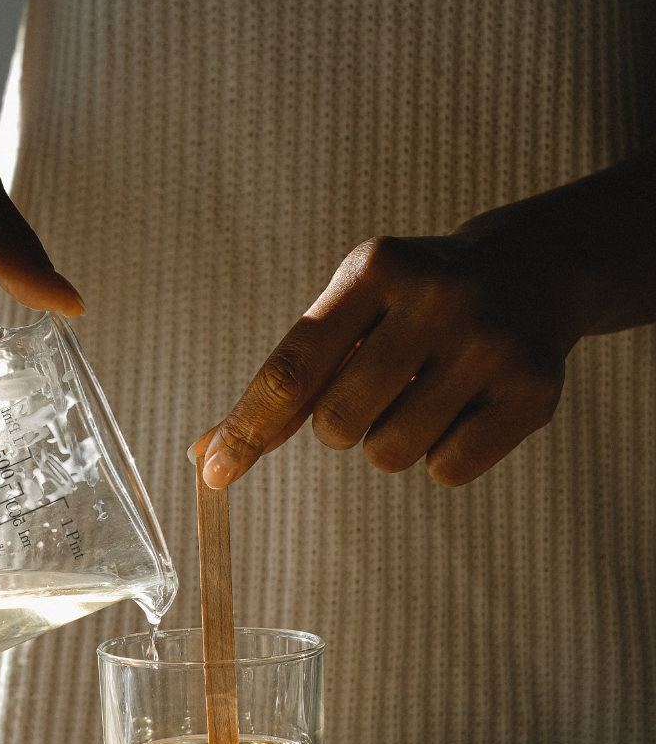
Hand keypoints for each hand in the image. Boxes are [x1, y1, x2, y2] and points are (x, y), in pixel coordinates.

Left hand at [195, 215, 579, 488]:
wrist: (531, 273)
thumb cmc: (412, 305)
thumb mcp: (348, 311)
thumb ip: (286, 382)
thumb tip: (209, 454)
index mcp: (374, 270)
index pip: (293, 368)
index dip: (248, 428)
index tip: (214, 473)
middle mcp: (435, 299)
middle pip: (337, 424)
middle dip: (340, 425)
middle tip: (375, 388)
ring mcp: (490, 345)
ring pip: (389, 454)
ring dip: (391, 440)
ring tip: (425, 391)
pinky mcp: (533, 392)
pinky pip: (447, 471)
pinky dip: (442, 457)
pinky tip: (465, 407)